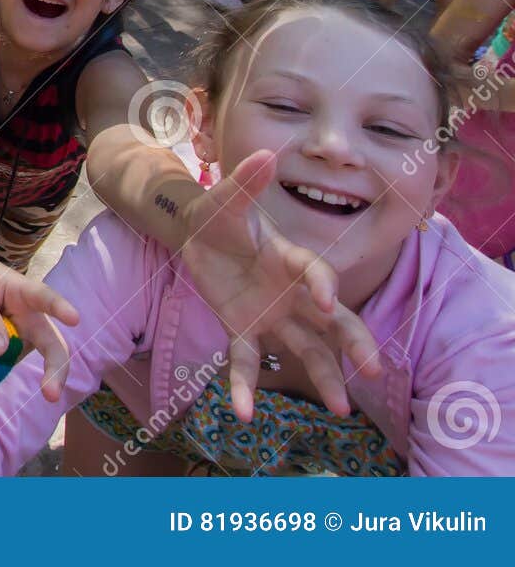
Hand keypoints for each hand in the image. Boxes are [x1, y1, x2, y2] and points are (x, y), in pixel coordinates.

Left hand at [0, 246, 79, 401]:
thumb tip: (0, 352)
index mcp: (24, 291)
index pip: (44, 297)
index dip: (59, 308)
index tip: (74, 319)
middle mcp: (32, 316)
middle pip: (53, 343)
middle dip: (57, 369)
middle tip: (52, 394)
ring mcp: (27, 334)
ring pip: (36, 358)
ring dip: (36, 375)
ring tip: (17, 377)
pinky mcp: (16, 348)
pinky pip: (11, 362)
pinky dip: (1, 370)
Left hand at [178, 149, 383, 421]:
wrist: (195, 231)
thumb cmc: (219, 212)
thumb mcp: (225, 198)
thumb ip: (245, 182)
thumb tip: (265, 154)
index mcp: (291, 258)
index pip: (316, 273)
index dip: (324, 286)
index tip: (330, 302)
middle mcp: (291, 291)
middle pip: (331, 321)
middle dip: (352, 343)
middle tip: (374, 370)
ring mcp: (272, 314)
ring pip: (307, 348)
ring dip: (325, 376)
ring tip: (341, 409)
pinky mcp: (245, 329)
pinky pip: (250, 362)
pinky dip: (246, 386)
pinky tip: (244, 413)